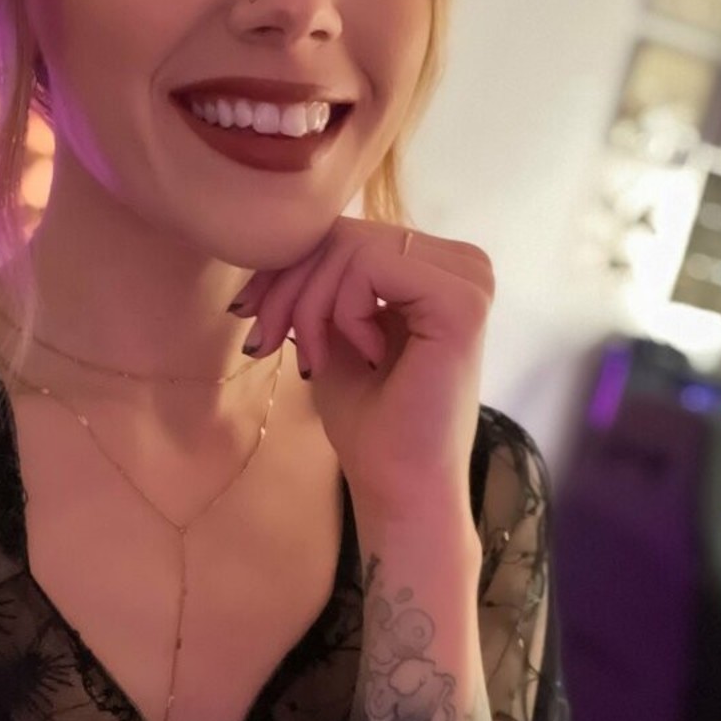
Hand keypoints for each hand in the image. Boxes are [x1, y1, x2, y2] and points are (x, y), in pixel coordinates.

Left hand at [229, 217, 494, 518]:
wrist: (400, 487)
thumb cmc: (370, 419)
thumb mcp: (331, 329)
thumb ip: (319, 280)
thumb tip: (274, 241)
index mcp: (438, 266)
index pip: (346, 233)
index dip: (286, 269)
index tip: (250, 315)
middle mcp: (463, 264)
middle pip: (344, 234)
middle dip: (287, 286)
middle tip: (266, 340)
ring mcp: (470, 279)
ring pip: (351, 246)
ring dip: (309, 304)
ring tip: (314, 359)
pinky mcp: (463, 301)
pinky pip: (370, 267)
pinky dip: (344, 311)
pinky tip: (364, 355)